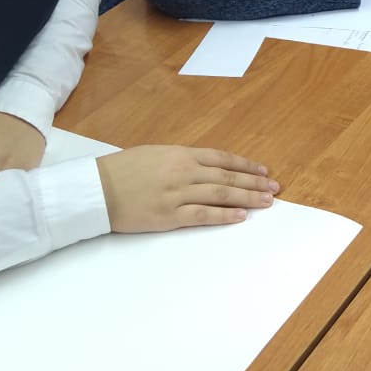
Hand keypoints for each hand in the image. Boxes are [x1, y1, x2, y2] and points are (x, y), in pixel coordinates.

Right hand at [96, 145, 279, 231]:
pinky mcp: (168, 216)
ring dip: (247, 198)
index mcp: (180, 154)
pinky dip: (224, 216)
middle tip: (274, 188)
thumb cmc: (121, 170)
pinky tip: (241, 216)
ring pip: (221, 195)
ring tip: (266, 202)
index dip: (245, 165)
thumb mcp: (154, 154)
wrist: (96, 189)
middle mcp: (183, 172)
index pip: (222, 159)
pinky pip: (203, 215)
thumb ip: (181, 159)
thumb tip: (205, 167)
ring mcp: (177, 195)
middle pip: (227, 177)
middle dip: (254, 183)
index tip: (263, 171)